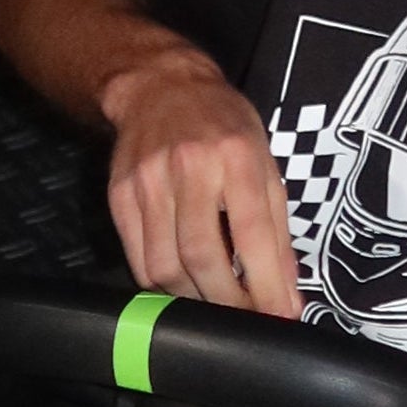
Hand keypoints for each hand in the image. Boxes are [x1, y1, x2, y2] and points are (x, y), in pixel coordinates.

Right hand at [102, 52, 301, 316]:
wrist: (161, 87)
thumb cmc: (224, 128)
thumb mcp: (264, 165)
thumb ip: (277, 232)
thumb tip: (287, 299)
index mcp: (236, 156)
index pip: (252, 234)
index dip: (265, 286)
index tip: (278, 318)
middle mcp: (189, 167)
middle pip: (203, 257)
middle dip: (228, 302)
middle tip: (244, 319)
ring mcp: (148, 182)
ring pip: (165, 267)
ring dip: (193, 300)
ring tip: (214, 305)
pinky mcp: (120, 195)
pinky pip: (139, 259)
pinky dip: (163, 285)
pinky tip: (183, 284)